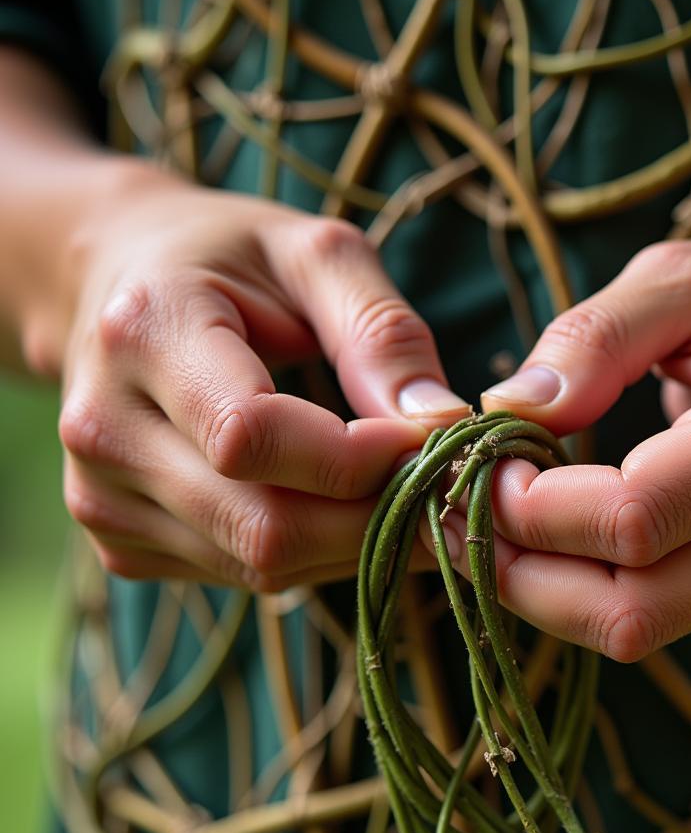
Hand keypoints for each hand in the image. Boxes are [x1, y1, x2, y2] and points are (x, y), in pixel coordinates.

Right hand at [58, 165, 468, 589]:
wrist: (118, 286)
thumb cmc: (227, 259)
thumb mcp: (315, 255)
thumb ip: (382, 330)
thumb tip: (443, 422)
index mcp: (144, 333)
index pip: (252, 436)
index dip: (358, 456)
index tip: (431, 438)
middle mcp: (104, 430)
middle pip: (264, 526)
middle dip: (377, 516)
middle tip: (444, 486)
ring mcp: (103, 499)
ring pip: (263, 565)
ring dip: (356, 542)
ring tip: (401, 491)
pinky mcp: (122, 543)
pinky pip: (247, 577)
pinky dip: (316, 553)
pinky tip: (340, 504)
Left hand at [440, 221, 690, 660]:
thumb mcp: (686, 276)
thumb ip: (593, 338)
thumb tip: (509, 410)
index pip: (631, 521)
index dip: (531, 508)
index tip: (478, 460)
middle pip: (629, 612)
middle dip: (521, 574)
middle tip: (458, 511)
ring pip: (637, 631)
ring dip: (545, 590)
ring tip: (490, 520)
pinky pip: (658, 616)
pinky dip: (586, 589)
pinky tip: (553, 531)